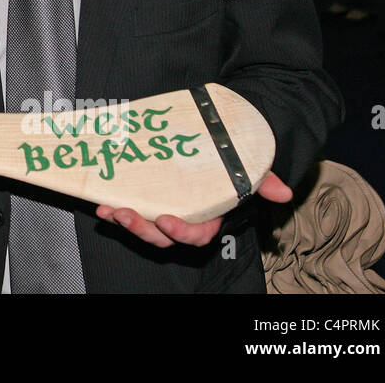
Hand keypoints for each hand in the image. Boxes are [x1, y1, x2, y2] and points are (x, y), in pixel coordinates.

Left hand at [96, 171, 291, 247]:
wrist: (216, 149)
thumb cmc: (230, 164)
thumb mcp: (249, 171)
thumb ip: (263, 182)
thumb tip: (284, 193)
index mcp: (207, 218)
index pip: (196, 236)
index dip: (180, 231)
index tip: (165, 219)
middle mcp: (183, 219)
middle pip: (163, 237)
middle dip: (143, 229)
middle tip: (125, 214)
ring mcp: (161, 210)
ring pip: (143, 227)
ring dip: (124, 221)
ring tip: (109, 211)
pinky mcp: (145, 200)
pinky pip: (129, 211)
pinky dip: (114, 209)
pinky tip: (100, 203)